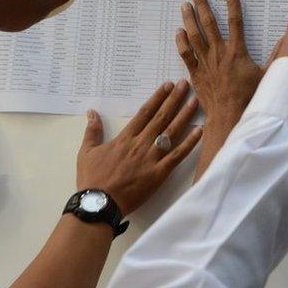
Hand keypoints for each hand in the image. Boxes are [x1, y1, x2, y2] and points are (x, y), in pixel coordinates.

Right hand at [76, 81, 201, 215]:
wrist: (99, 203)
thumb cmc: (92, 179)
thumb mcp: (87, 152)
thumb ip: (92, 131)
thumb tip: (92, 112)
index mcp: (125, 138)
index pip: (145, 112)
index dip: (158, 98)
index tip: (168, 86)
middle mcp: (141, 144)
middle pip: (161, 117)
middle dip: (174, 99)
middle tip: (185, 85)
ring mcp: (151, 158)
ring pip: (171, 132)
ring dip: (185, 116)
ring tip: (195, 101)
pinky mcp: (160, 173)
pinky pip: (177, 156)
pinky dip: (189, 144)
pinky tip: (200, 131)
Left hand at [176, 0, 269, 180]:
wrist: (229, 116)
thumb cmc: (250, 98)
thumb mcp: (268, 76)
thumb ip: (277, 56)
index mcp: (237, 52)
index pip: (235, 22)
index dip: (232, 5)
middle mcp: (219, 53)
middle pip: (209, 23)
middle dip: (202, 5)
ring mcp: (206, 63)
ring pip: (194, 35)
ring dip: (189, 18)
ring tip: (184, 5)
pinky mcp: (196, 74)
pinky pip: (186, 54)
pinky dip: (182, 42)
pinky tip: (179, 31)